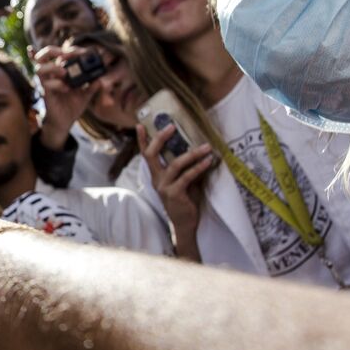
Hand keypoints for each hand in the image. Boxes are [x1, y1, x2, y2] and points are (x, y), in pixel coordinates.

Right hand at [30, 43, 95, 149]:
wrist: (65, 122)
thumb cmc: (72, 106)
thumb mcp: (86, 94)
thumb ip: (92, 85)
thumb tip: (101, 78)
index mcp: (60, 71)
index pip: (61, 53)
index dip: (72, 50)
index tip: (86, 52)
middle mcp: (51, 75)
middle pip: (44, 55)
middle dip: (55, 50)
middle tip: (67, 54)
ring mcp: (46, 83)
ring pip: (39, 67)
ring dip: (53, 66)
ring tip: (64, 72)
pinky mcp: (46, 93)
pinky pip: (46, 84)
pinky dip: (56, 84)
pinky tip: (66, 88)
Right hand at [138, 124, 214, 261]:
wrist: (185, 224)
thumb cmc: (185, 200)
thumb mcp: (184, 181)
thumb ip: (186, 167)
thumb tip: (198, 147)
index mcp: (156, 175)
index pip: (146, 155)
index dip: (142, 140)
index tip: (140, 125)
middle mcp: (156, 179)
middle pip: (152, 155)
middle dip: (160, 139)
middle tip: (171, 126)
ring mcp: (164, 187)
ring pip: (175, 164)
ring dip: (192, 154)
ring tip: (206, 147)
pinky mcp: (174, 194)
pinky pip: (187, 177)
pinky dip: (199, 167)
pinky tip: (208, 161)